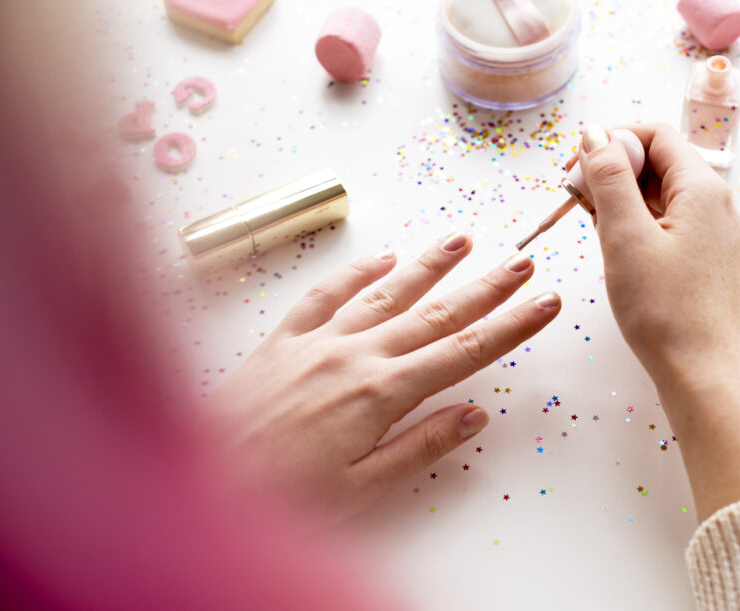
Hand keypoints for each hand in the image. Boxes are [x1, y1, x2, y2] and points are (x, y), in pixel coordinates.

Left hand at [208, 233, 560, 523]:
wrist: (196, 484)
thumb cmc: (280, 498)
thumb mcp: (361, 490)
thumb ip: (420, 447)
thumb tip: (473, 416)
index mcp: (380, 394)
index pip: (463, 352)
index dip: (510, 326)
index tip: (543, 301)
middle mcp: (355, 356)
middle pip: (435, 314)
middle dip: (485, 287)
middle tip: (521, 261)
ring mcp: (317, 341)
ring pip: (387, 292)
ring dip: (429, 266)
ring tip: (463, 241)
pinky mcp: (283, 339)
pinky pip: (327, 294)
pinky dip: (358, 273)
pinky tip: (383, 259)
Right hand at [572, 123, 739, 396]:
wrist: (702, 376)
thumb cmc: (663, 312)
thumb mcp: (624, 236)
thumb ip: (609, 178)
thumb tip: (596, 134)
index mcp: (704, 190)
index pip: (656, 135)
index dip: (613, 141)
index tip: (577, 168)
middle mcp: (722, 206)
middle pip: (663, 164)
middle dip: (616, 172)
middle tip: (579, 200)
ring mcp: (724, 236)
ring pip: (669, 197)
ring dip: (628, 201)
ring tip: (597, 228)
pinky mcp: (718, 263)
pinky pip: (679, 226)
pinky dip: (648, 226)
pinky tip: (626, 250)